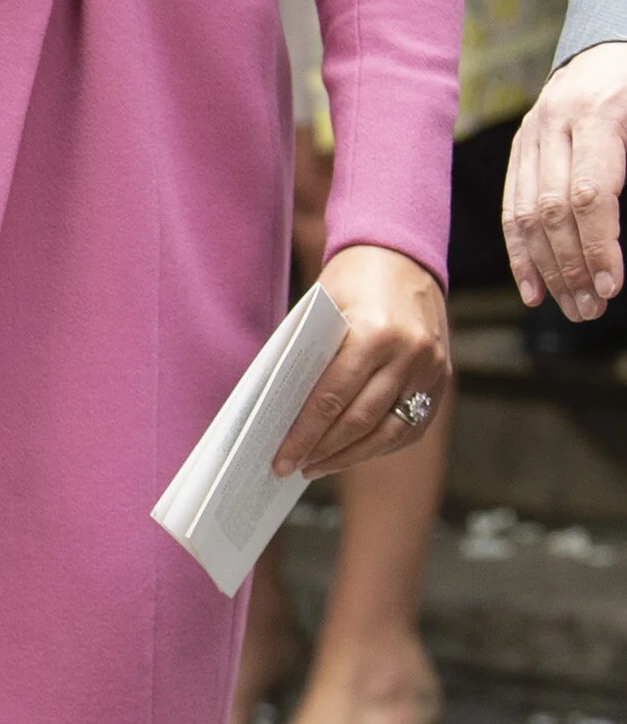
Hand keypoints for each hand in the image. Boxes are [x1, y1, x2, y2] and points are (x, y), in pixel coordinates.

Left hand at [275, 241, 449, 477]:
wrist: (402, 256)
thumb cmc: (351, 282)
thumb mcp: (323, 311)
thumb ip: (310, 360)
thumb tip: (283, 417)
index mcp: (374, 333)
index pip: (331, 398)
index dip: (303, 434)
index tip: (281, 458)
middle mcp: (409, 354)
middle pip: (359, 420)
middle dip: (322, 450)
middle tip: (293, 467)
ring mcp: (431, 369)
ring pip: (388, 432)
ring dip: (350, 456)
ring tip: (318, 466)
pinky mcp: (442, 378)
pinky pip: (411, 426)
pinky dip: (380, 445)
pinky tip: (353, 453)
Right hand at [503, 41, 626, 317]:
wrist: (611, 46)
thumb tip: (626, 237)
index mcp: (599, 112)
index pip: (589, 193)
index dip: (598, 244)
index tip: (611, 285)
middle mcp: (555, 122)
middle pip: (551, 209)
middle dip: (572, 266)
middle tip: (592, 309)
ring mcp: (530, 134)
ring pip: (524, 213)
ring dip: (546, 269)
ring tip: (571, 306)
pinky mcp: (519, 147)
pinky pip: (511, 206)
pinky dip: (520, 252)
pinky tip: (533, 289)